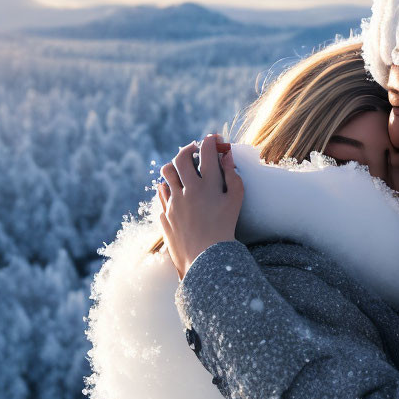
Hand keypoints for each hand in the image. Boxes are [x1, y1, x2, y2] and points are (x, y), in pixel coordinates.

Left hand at [158, 134, 243, 278]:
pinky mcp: (165, 214)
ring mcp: (173, 202)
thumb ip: (233, 176)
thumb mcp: (236, 202)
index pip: (207, 152)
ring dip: (174, 166)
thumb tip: (227, 157)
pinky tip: (176, 191)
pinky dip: (168, 187)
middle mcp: (188, 189)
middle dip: (189, 149)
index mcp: (208, 185)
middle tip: (195, 150)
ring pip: (166, 173)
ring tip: (182, 170)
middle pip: (182, 157)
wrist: (206, 259)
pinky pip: (162, 194)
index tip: (214, 140)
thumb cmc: (225, 229)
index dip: (210, 141)